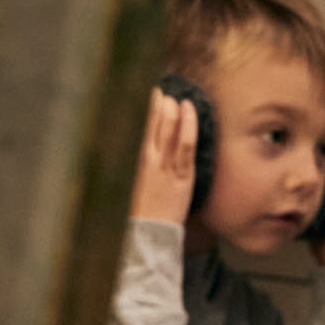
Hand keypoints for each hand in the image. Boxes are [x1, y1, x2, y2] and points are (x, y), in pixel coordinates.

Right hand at [130, 86, 199, 225]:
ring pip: (168, 131)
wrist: (147, 233)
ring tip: (174, 98)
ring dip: (172, 111)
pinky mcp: (181, 175)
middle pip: (151, 125)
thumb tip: (142, 148)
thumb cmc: (142, 211)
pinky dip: (188, 125)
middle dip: (156, 106)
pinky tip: (189, 110)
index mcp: (135, 161)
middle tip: (160, 92)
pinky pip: (185, 145)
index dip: (144, 111)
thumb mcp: (134, 184)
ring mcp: (164, 166)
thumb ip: (139, 166)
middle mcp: (147, 160)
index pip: (138, 129)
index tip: (148, 95)